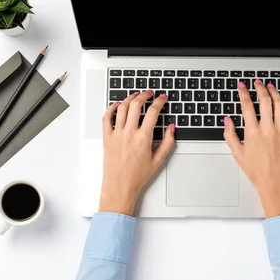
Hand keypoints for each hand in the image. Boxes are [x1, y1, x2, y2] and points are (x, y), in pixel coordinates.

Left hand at [99, 90, 174, 214]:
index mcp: (143, 138)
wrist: (119, 187)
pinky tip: (117, 104)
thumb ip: (168, 142)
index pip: (153, 112)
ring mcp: (116, 134)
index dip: (160, 101)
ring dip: (130, 98)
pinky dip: (112, 108)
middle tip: (149, 93)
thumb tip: (171, 128)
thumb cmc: (137, 176)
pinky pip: (107, 118)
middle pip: (137, 105)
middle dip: (145, 95)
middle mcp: (129, 133)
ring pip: (122, 108)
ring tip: (136, 95)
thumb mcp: (159, 160)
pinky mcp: (107, 138)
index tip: (162, 98)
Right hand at [223, 80, 279, 217]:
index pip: (247, 106)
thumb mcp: (238, 154)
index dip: (243, 93)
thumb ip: (230, 135)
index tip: (242, 87)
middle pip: (264, 101)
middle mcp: (267, 129)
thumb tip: (227, 121)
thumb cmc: (257, 172)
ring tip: (270, 87)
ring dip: (275, 93)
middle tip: (257, 83)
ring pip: (279, 105)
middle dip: (260, 88)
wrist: (274, 183)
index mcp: (252, 133)